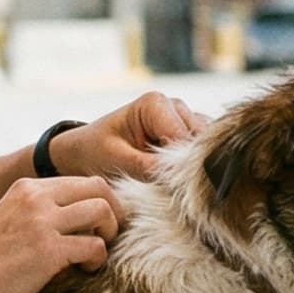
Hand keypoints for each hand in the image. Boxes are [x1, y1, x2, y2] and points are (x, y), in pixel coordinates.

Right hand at [0, 175, 122, 292]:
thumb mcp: (9, 219)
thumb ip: (37, 211)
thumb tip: (76, 218)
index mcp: (26, 188)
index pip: (80, 181)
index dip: (98, 201)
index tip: (100, 223)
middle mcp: (35, 198)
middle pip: (98, 188)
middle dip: (113, 211)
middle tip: (110, 235)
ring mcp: (43, 222)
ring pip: (102, 211)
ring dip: (109, 232)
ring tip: (97, 253)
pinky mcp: (49, 250)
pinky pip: (95, 246)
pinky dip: (98, 259)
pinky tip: (86, 270)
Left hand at [49, 93, 210, 180]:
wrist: (87, 152)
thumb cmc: (96, 151)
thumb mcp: (115, 159)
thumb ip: (146, 165)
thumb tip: (178, 176)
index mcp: (156, 103)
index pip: (183, 137)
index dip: (180, 165)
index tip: (166, 186)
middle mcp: (176, 107)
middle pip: (199, 142)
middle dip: (187, 168)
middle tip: (167, 189)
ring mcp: (186, 121)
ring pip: (206, 150)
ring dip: (191, 170)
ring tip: (168, 185)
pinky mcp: (190, 138)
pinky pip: (204, 155)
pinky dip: (194, 170)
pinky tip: (176, 182)